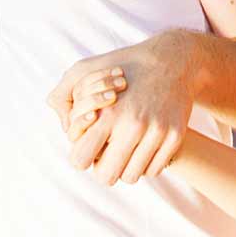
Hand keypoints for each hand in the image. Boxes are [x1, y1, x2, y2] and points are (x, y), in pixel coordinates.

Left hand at [52, 42, 193, 185]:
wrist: (173, 59)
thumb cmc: (124, 66)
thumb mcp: (87, 68)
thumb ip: (64, 92)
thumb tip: (60, 120)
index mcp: (109, 113)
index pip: (81, 159)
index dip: (81, 157)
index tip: (88, 148)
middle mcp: (133, 125)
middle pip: (107, 176)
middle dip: (103, 168)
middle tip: (107, 154)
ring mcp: (157, 132)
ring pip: (131, 176)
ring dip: (125, 167)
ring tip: (126, 149)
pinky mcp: (175, 136)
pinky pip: (154, 170)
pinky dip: (146, 164)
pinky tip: (143, 146)